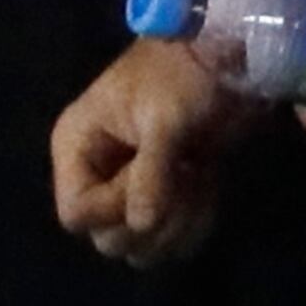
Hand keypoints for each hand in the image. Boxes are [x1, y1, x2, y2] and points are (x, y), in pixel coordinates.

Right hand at [51, 35, 248, 267]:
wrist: (228, 59)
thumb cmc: (184, 75)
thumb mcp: (164, 119)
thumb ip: (150, 174)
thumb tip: (142, 225)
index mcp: (78, 147)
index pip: (76, 213)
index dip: (112, 209)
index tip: (147, 178)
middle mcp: (98, 175)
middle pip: (107, 238)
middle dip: (149, 222)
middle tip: (183, 184)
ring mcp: (132, 189)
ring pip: (140, 246)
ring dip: (176, 226)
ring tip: (199, 184)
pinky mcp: (166, 197)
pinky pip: (170, 239)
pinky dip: (193, 224)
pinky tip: (209, 188)